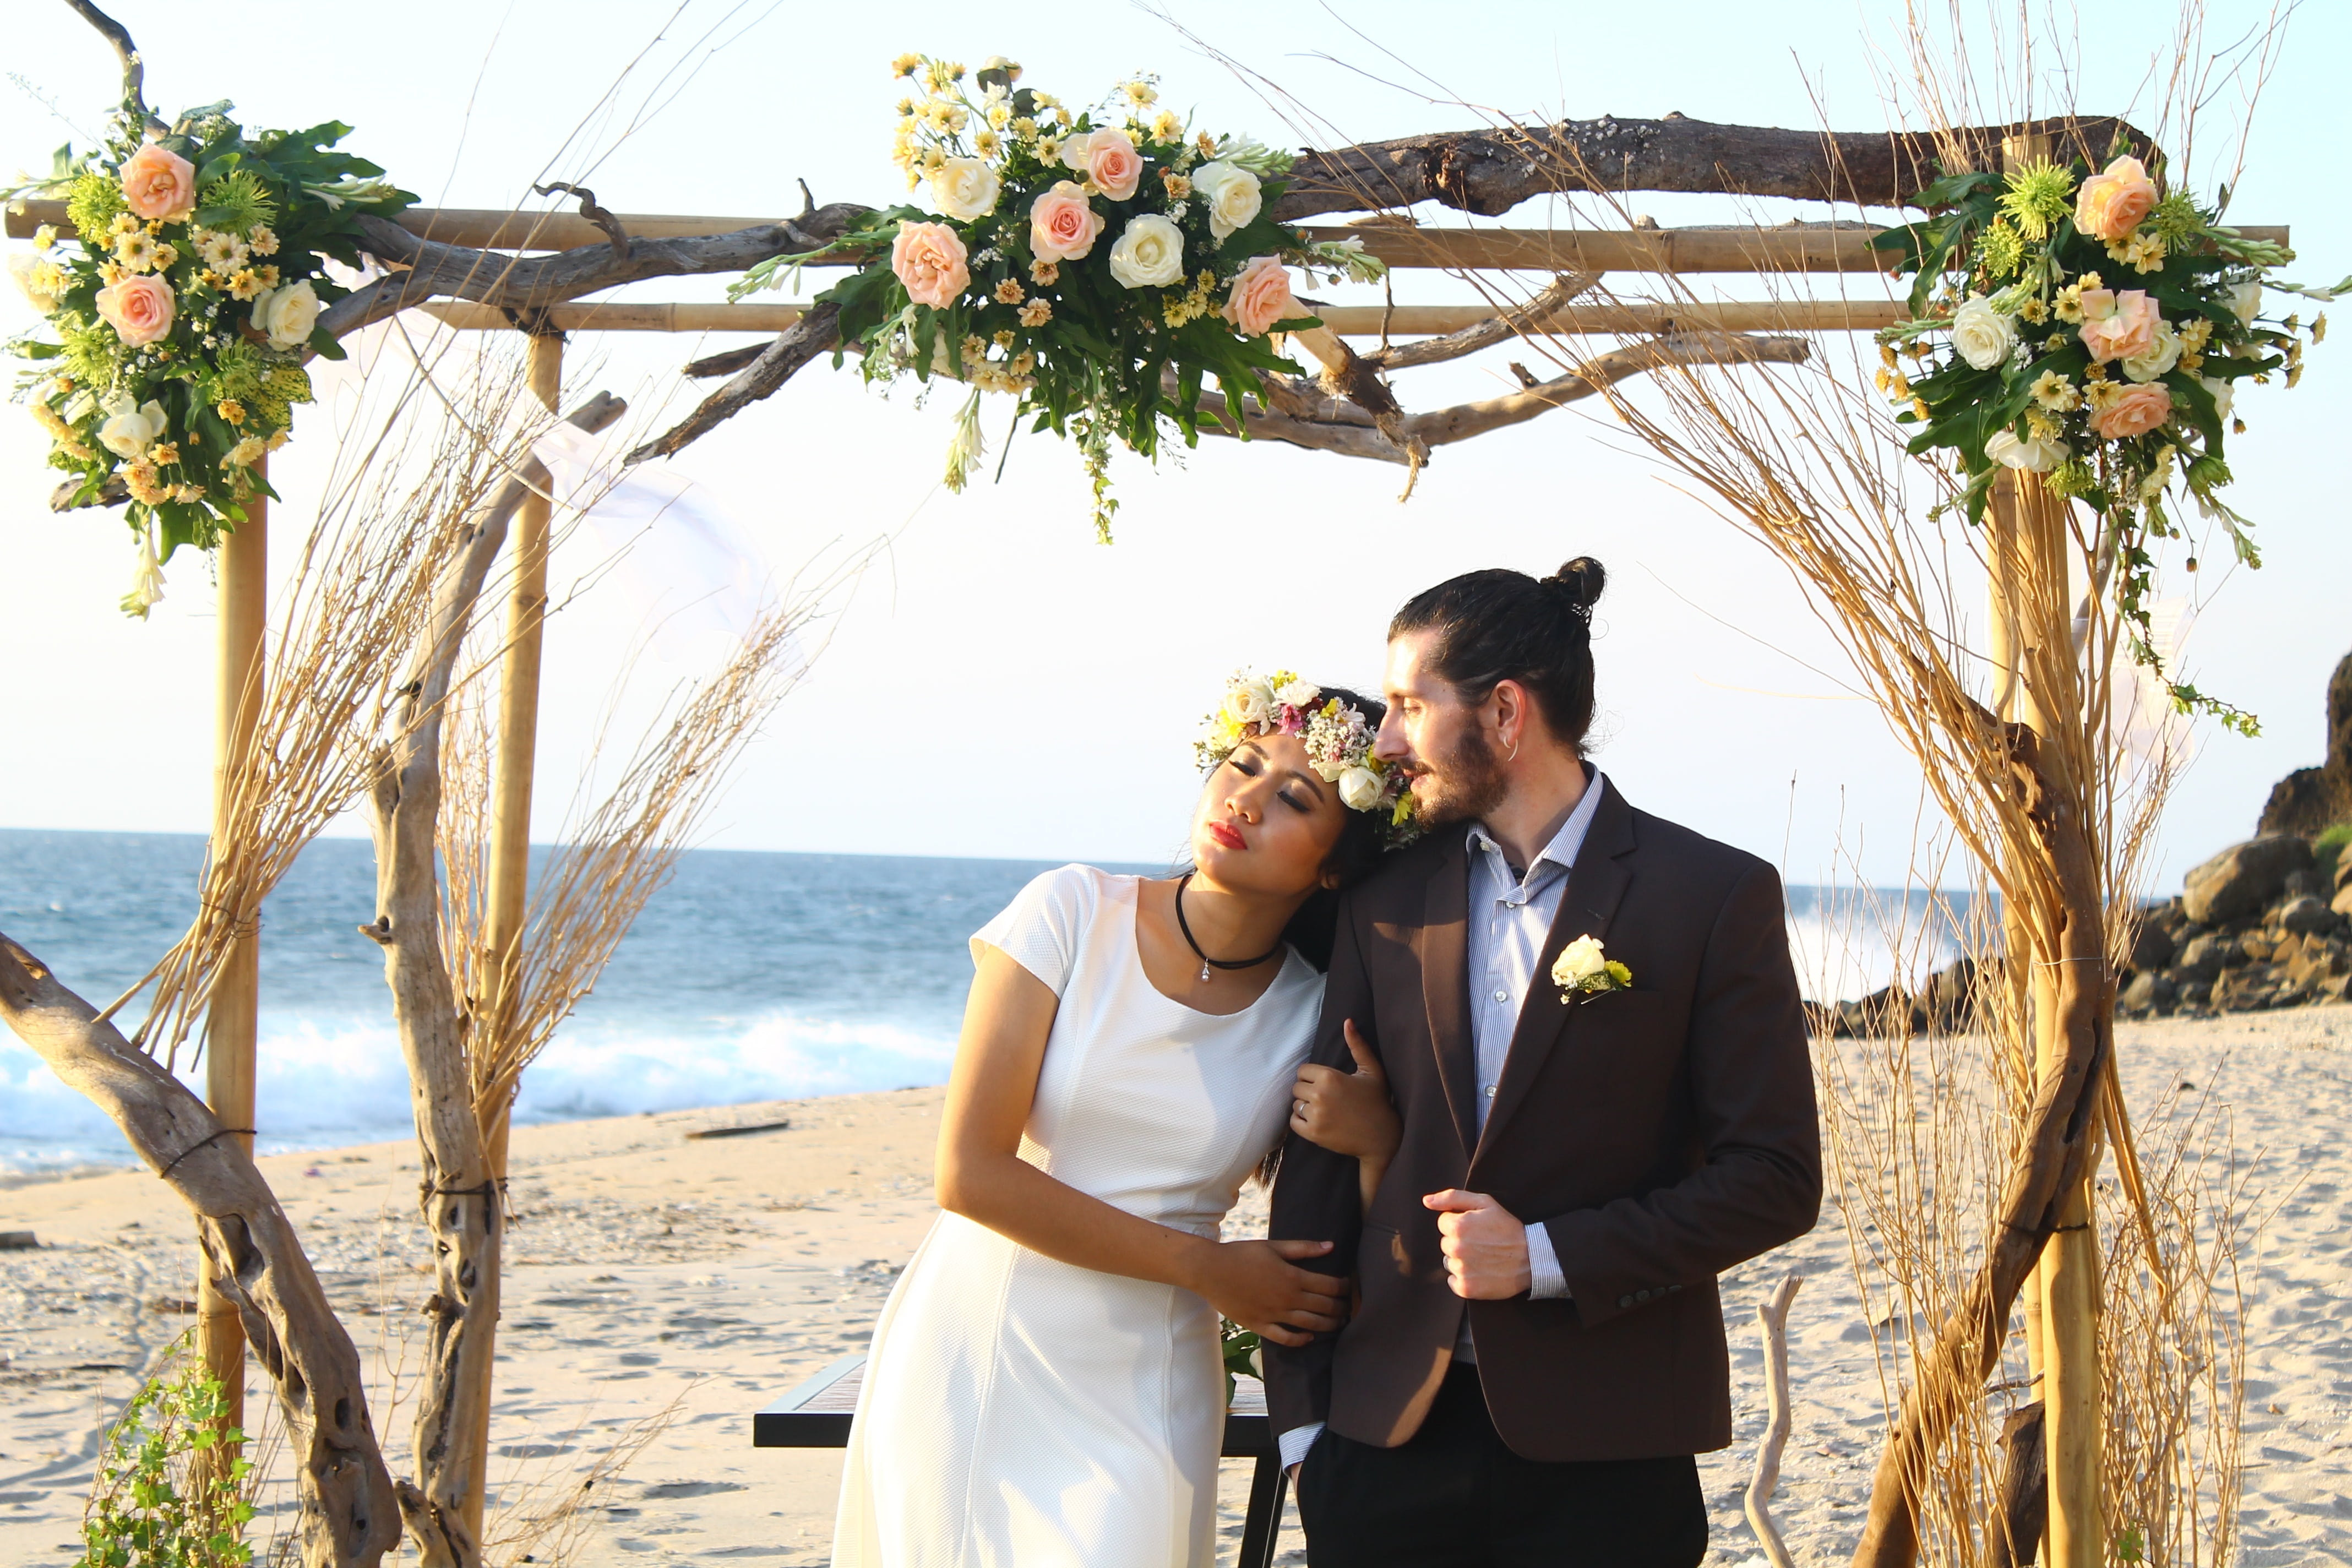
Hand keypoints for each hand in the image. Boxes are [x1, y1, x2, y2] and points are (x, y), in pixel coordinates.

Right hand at [1192, 1238, 1347, 1346]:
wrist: (1211, 1270)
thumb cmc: (1242, 1254)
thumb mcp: (1274, 1246)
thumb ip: (1304, 1248)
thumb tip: (1331, 1246)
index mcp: (1293, 1277)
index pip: (1329, 1286)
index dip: (1343, 1287)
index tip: (1349, 1287)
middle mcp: (1287, 1299)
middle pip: (1324, 1307)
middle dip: (1340, 1308)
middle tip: (1348, 1308)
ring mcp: (1274, 1315)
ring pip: (1310, 1325)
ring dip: (1328, 1325)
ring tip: (1338, 1324)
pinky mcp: (1260, 1326)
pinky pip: (1285, 1338)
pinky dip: (1300, 1340)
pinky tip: (1309, 1338)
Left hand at [1289, 1021, 1399, 1161]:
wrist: (1382, 1137)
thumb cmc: (1377, 1101)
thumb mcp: (1371, 1070)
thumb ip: (1358, 1045)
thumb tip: (1347, 1021)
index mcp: (1330, 1076)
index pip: (1302, 1070)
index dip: (1312, 1076)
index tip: (1325, 1084)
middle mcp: (1319, 1095)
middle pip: (1297, 1087)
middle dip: (1308, 1091)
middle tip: (1325, 1097)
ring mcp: (1315, 1116)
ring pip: (1295, 1104)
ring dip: (1305, 1106)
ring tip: (1323, 1109)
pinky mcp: (1313, 1134)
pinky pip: (1293, 1122)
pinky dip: (1301, 1121)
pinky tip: (1316, 1121)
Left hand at [1422, 1190, 1531, 1299]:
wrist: (1531, 1258)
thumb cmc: (1508, 1228)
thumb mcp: (1484, 1203)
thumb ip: (1452, 1198)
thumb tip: (1427, 1201)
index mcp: (1458, 1226)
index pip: (1443, 1223)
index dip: (1460, 1223)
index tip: (1477, 1228)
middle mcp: (1456, 1248)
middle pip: (1445, 1243)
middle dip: (1459, 1241)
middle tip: (1482, 1243)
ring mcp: (1461, 1270)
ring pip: (1449, 1261)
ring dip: (1461, 1259)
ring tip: (1483, 1257)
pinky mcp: (1466, 1288)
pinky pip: (1453, 1281)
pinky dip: (1464, 1277)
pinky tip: (1480, 1271)